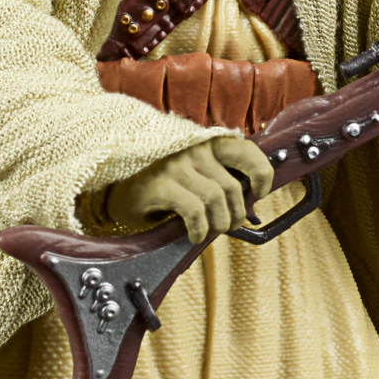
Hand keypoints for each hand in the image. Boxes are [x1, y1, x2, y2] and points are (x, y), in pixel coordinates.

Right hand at [105, 135, 275, 244]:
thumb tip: (250, 206)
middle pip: (232, 187)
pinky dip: (200, 229)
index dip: (262, 175)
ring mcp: (176, 165)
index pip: (247, 152)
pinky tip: (195, 236)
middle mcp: (193, 149)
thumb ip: (219, 179)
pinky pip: (194, 211)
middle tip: (228, 226)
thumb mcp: (194, 174)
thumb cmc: (160, 183)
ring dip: (219, 224)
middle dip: (236, 214)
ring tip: (210, 232)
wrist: (116, 188)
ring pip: (216, 199)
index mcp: (206, 143)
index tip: (259, 195)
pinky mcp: (160, 185)